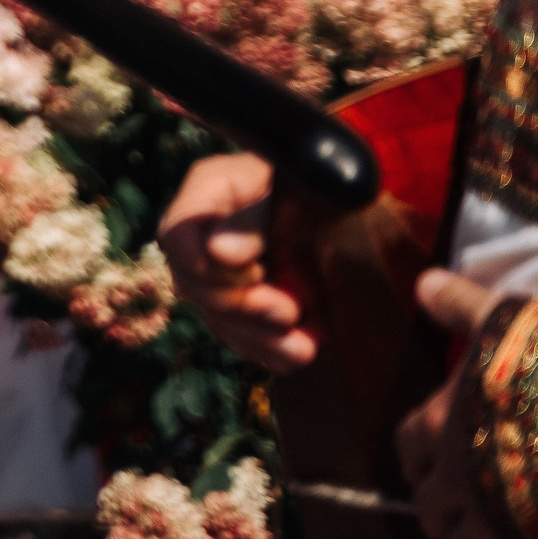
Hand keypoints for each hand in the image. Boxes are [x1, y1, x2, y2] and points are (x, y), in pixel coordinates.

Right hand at [158, 153, 316, 369]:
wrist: (359, 208)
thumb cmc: (329, 186)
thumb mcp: (297, 192)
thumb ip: (253, 219)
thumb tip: (219, 253)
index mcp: (211, 189)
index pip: (178, 234)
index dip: (206, 266)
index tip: (257, 272)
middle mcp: (206, 229)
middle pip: (193, 282)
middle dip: (240, 306)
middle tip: (290, 312)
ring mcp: (221, 266)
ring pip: (216, 314)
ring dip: (259, 336)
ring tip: (304, 347)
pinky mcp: (242, 296)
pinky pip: (237, 332)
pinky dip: (266, 347)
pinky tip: (297, 352)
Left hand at [397, 269, 537, 538]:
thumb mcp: (506, 319)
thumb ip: (463, 306)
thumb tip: (426, 281)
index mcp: (443, 418)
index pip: (410, 445)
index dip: (416, 460)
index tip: (422, 472)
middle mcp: (459, 472)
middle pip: (431, 507)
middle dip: (439, 521)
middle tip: (445, 534)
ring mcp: (494, 515)